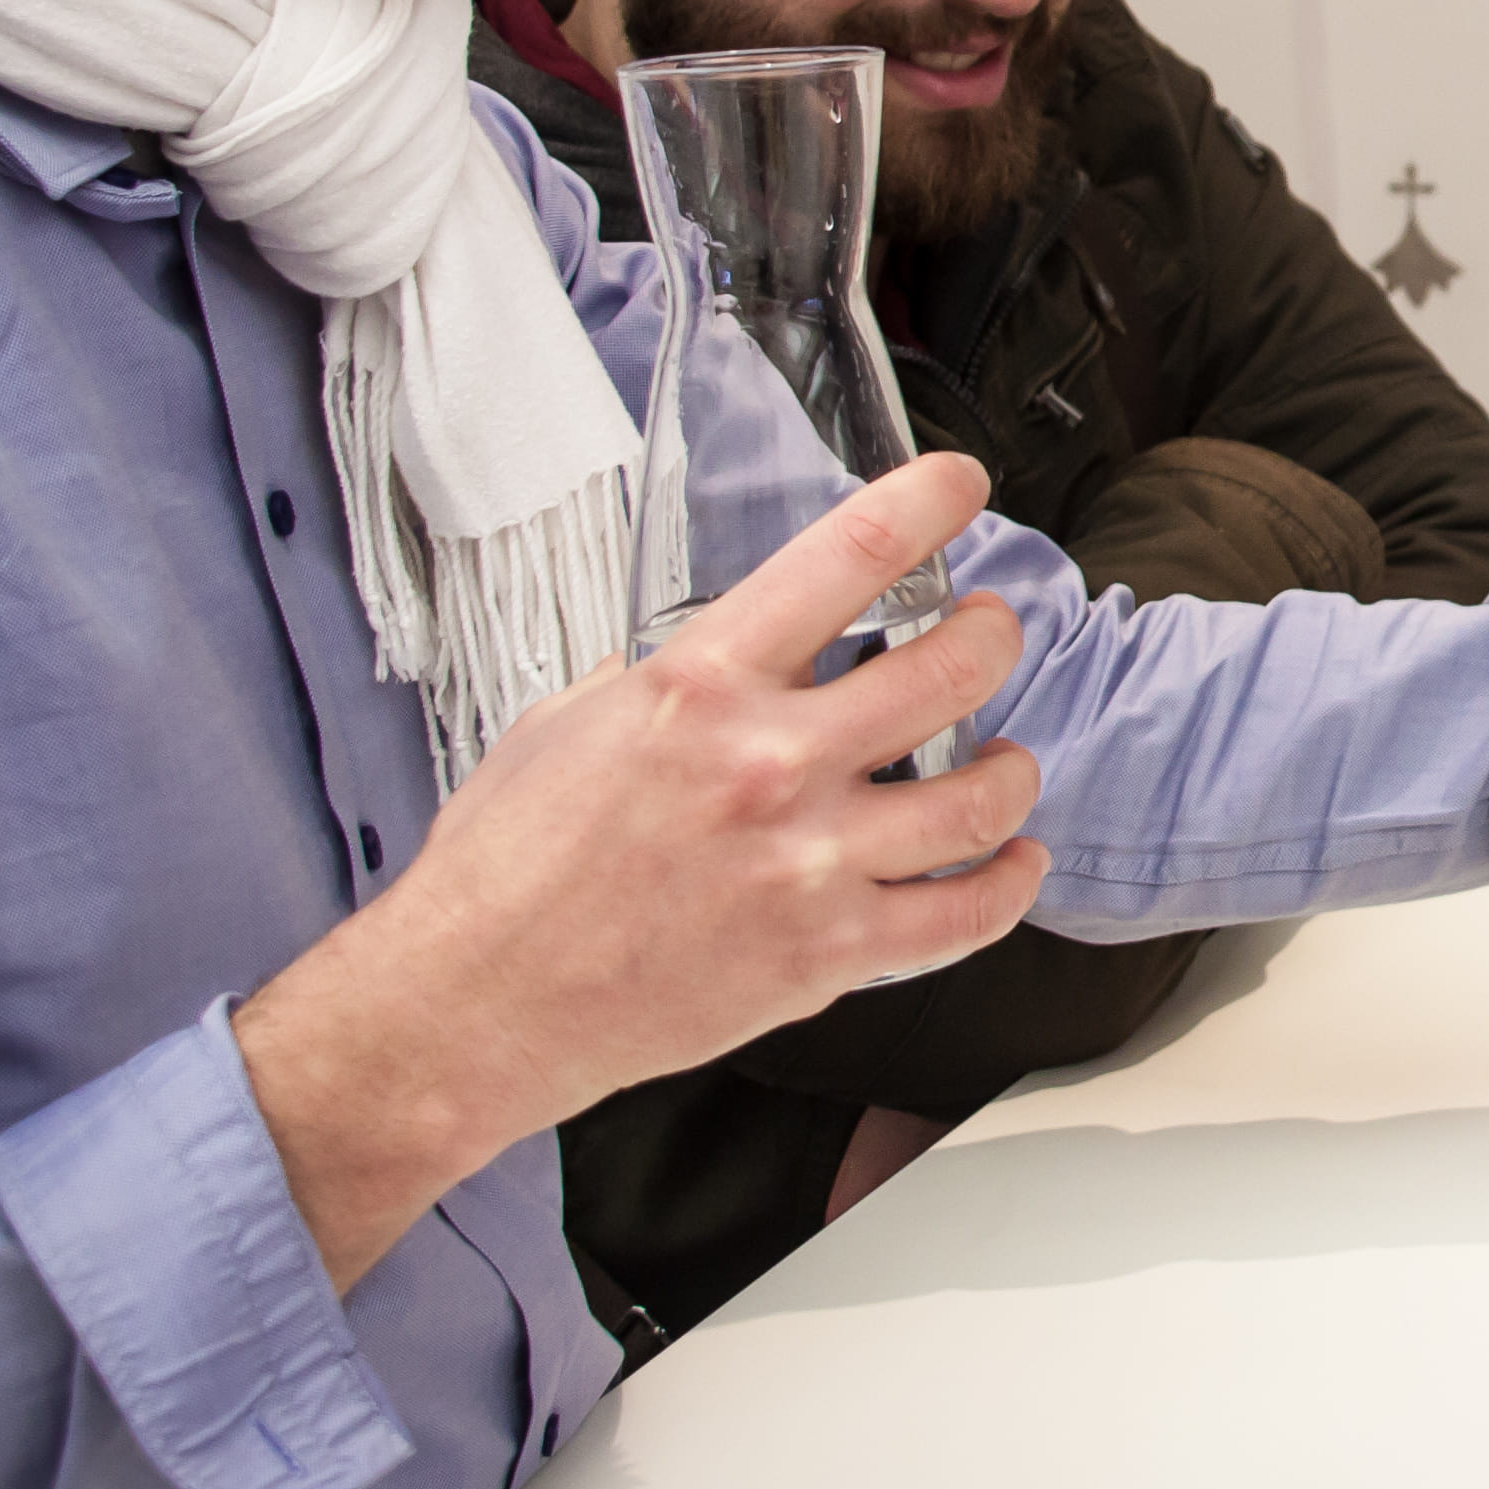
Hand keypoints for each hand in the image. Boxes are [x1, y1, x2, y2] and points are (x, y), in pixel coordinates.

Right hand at [238, 453, 1051, 1285]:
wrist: (474, 1001)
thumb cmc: (503, 872)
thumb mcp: (564, 725)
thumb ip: (654, 683)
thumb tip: (711, 661)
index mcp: (702, 685)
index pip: (847, 557)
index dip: (926, 504)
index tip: (960, 487)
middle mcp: (770, 765)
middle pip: (950, 670)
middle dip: (990, 638)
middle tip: (990, 636)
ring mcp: (809, 862)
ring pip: (979, 798)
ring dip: (1012, 769)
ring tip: (1007, 760)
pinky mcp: (826, 955)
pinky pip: (962, 916)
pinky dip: (1007, 884)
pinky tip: (1013, 862)